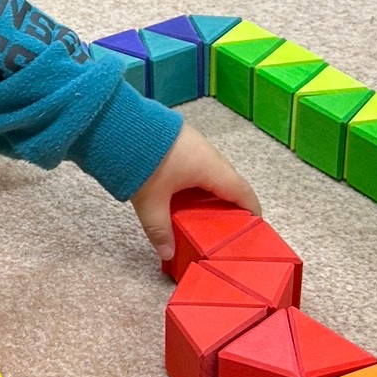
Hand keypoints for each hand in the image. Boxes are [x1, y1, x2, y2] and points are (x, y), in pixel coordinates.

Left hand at [130, 124, 259, 260]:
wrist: (120, 123)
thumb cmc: (143, 163)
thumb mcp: (150, 202)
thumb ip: (159, 229)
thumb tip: (167, 254)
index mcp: (210, 168)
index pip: (242, 191)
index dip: (252, 208)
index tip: (256, 224)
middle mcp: (208, 152)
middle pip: (229, 179)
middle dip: (231, 201)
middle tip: (228, 222)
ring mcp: (194, 141)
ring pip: (212, 168)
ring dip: (212, 188)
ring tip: (205, 209)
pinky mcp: (180, 136)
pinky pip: (199, 160)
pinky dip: (199, 177)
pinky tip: (185, 189)